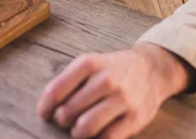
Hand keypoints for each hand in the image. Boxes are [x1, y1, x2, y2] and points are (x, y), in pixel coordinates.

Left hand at [37, 43, 193, 138]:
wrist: (151, 68)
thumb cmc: (112, 69)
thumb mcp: (90, 63)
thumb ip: (69, 81)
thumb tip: (47, 107)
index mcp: (89, 63)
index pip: (56, 90)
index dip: (45, 107)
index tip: (44, 114)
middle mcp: (105, 80)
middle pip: (68, 111)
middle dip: (61, 121)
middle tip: (65, 121)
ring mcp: (122, 99)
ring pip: (86, 127)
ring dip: (76, 133)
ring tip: (78, 129)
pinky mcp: (134, 118)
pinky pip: (107, 138)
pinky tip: (96, 134)